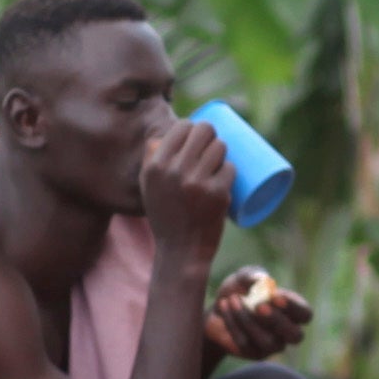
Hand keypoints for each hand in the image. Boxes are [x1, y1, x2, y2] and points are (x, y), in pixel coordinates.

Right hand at [136, 116, 235, 266]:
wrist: (181, 250)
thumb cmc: (165, 215)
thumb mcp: (148, 188)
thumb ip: (150, 162)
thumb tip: (160, 138)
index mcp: (156, 166)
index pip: (182, 127)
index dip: (193, 128)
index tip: (197, 136)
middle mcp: (175, 171)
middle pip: (204, 132)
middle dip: (212, 134)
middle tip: (212, 146)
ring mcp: (198, 182)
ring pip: (220, 147)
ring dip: (222, 152)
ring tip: (217, 163)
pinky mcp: (218, 194)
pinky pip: (230, 168)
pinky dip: (229, 171)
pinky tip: (224, 179)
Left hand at [208, 268, 313, 360]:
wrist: (217, 308)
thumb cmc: (239, 290)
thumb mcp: (244, 277)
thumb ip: (253, 275)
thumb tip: (262, 279)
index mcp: (293, 310)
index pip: (304, 314)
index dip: (293, 307)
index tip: (275, 296)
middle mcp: (287, 331)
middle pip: (295, 335)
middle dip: (277, 320)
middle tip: (259, 306)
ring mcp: (272, 346)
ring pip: (267, 340)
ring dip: (247, 318)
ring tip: (232, 299)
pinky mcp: (253, 353)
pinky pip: (245, 342)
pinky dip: (233, 322)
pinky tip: (225, 306)